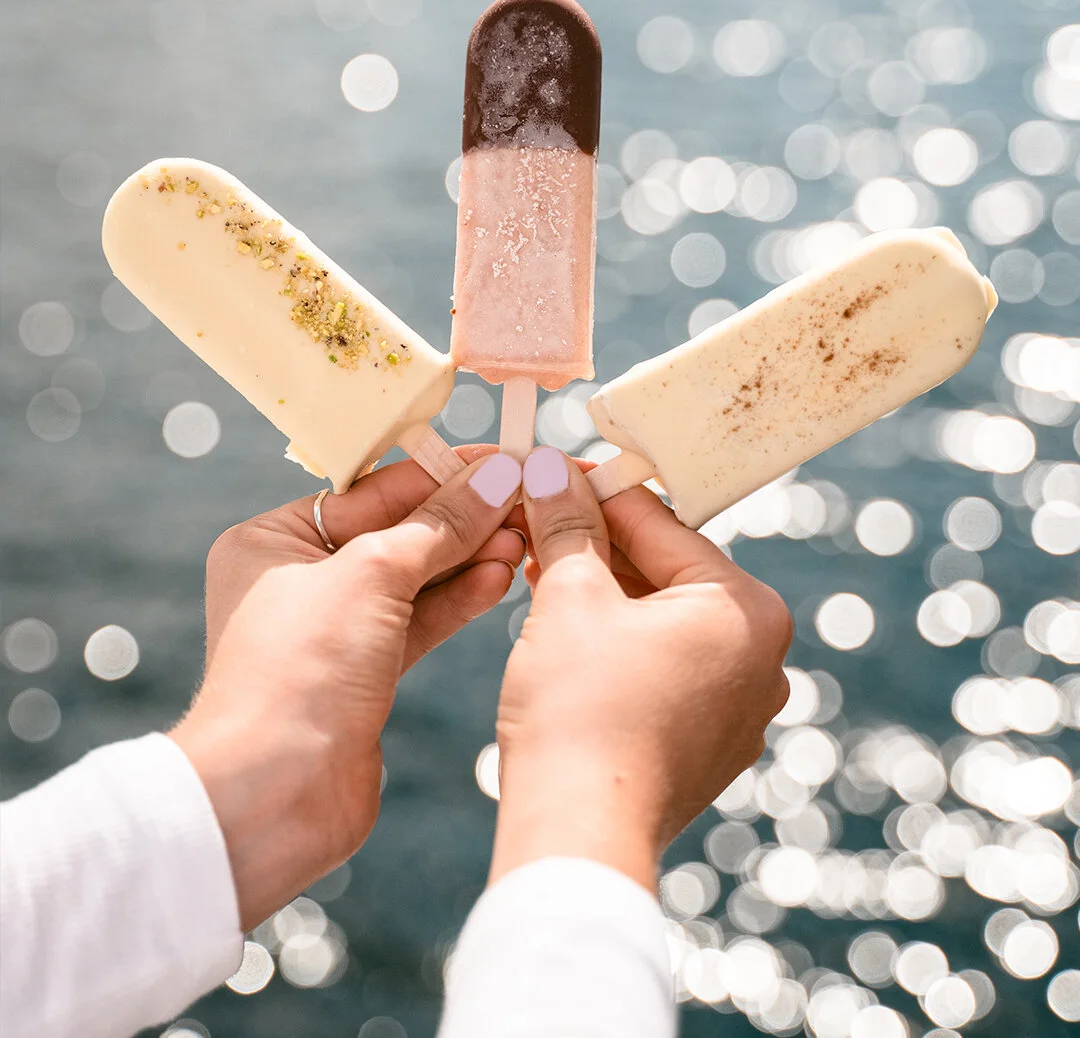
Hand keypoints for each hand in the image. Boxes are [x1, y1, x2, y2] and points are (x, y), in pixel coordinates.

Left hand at [171, 447, 524, 928]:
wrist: (272, 796)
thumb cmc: (297, 672)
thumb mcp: (372, 574)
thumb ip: (439, 525)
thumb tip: (495, 477)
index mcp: (273, 540)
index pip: (370, 490)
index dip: (439, 475)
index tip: (501, 461)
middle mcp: (299, 580)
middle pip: (397, 532)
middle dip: (462, 518)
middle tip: (525, 499)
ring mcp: (334, 631)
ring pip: (415, 579)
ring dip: (469, 557)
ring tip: (523, 538)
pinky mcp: (365, 674)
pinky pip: (420, 622)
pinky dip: (460, 599)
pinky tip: (501, 577)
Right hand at [491, 448, 791, 890]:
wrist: (578, 836)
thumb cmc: (580, 709)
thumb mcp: (570, 597)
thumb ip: (569, 525)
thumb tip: (550, 468)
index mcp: (747, 609)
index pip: (662, 524)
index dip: (595, 491)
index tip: (551, 469)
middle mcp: (761, 658)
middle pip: (666, 572)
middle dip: (597, 544)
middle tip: (537, 515)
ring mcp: (739, 709)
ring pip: (662, 622)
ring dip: (603, 592)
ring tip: (540, 565)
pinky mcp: (707, 746)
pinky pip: (663, 669)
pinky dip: (617, 642)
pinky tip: (565, 626)